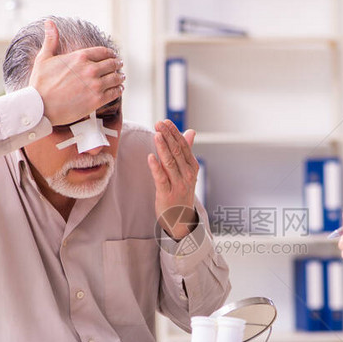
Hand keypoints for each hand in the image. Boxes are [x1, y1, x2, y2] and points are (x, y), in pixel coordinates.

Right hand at [29, 20, 123, 125]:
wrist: (41, 107)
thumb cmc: (40, 83)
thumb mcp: (44, 58)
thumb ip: (51, 40)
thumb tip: (49, 22)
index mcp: (80, 57)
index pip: (103, 52)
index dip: (110, 53)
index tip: (113, 55)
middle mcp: (90, 69)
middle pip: (112, 64)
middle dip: (117, 64)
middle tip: (119, 65)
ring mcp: (95, 85)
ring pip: (116, 78)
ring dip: (120, 77)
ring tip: (121, 77)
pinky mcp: (97, 100)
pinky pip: (115, 92)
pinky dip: (118, 90)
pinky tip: (119, 89)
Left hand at [147, 120, 199, 239]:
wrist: (181, 219)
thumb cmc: (181, 192)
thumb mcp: (187, 171)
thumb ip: (186, 151)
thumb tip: (190, 131)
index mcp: (192, 167)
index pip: (183, 146)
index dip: (174, 133)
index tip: (165, 122)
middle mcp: (187, 175)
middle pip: (177, 152)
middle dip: (167, 136)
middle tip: (159, 123)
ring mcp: (178, 185)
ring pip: (169, 163)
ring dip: (163, 147)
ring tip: (156, 134)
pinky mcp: (167, 194)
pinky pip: (161, 178)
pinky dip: (156, 167)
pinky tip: (150, 157)